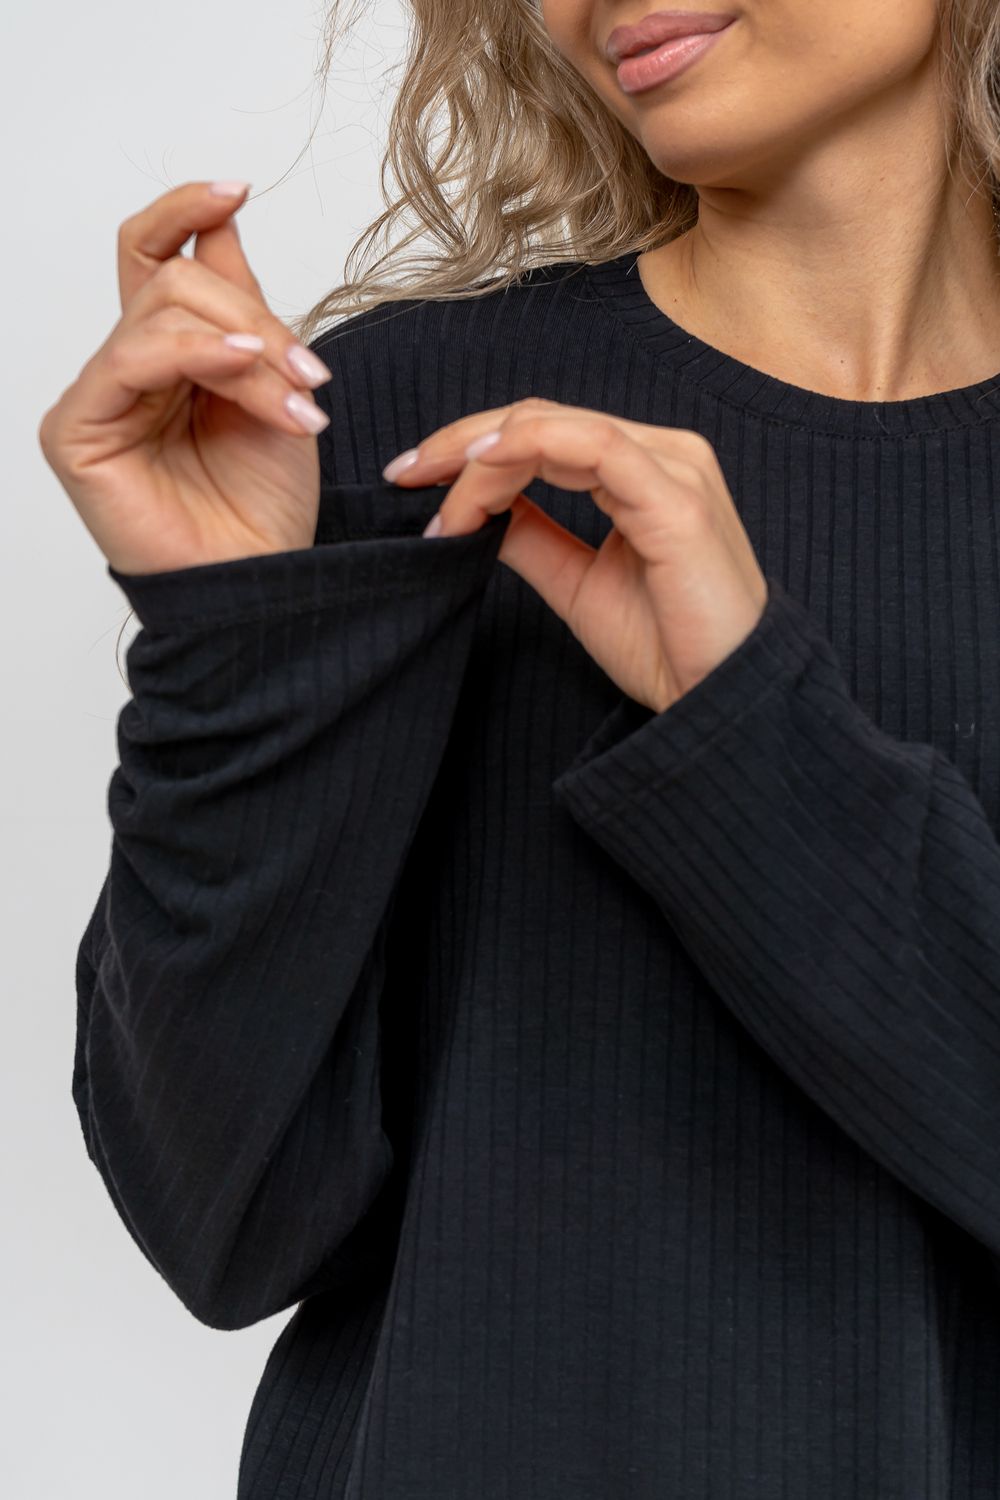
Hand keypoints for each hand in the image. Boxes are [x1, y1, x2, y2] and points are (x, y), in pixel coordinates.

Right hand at [37, 180, 334, 577]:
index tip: (236, 187)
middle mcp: (130, 371)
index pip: (154, 256)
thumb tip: (224, 221)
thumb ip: (243, 308)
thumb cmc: (266, 505)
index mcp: (172, 356)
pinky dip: (195, 352)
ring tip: (296, 400)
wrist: (265, 583)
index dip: (186, 210)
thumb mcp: (275, 387)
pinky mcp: (77, 432)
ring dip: (245, 346)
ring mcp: (99, 399)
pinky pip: (129, 358)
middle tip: (308, 376)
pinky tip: (243, 368)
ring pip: (161, 313)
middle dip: (254, 316)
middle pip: (174, 281)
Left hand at [383, 397, 768, 713]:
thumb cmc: (667, 646)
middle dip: (462, 443)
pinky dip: (530, 447)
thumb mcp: (576, 584)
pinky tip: (482, 466)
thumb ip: (532, 537)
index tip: (412, 481)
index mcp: (642, 469)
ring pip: (557, 427)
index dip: (470, 448)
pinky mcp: (678, 498)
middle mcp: (662, 453)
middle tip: (404, 473)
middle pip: (541, 419)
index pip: (542, 433)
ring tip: (433, 485)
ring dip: (482, 452)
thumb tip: (475, 510)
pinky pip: (594, 447)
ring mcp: (674, 468)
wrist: (721, 701)